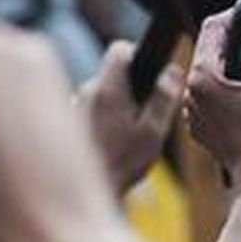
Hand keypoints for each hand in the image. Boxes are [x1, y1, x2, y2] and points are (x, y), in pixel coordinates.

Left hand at [75, 40, 184, 194]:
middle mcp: (84, 93)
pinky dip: (99, 120)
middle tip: (142, 115)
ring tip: (123, 135)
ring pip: (99, 94)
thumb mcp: (153, 133)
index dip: (136, 55)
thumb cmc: (122, 164)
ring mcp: (73, 107)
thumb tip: (173, 71)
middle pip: (110, 74)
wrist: (89, 191)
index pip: (118, 50)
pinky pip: (88, 110)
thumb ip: (164, 98)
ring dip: (113, 107)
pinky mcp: (67, 123)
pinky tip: (108, 143)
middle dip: (128, 88)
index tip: (148, 73)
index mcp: (107, 90)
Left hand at [186, 3, 240, 193]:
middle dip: (239, 38)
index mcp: (203, 78)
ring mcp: (194, 111)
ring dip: (234, 63)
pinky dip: (230, 86)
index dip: (239, 14)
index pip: (213, 27)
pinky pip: (212, 95)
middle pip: (210, 48)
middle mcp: (191, 93)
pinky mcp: (203, 126)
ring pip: (210, 72)